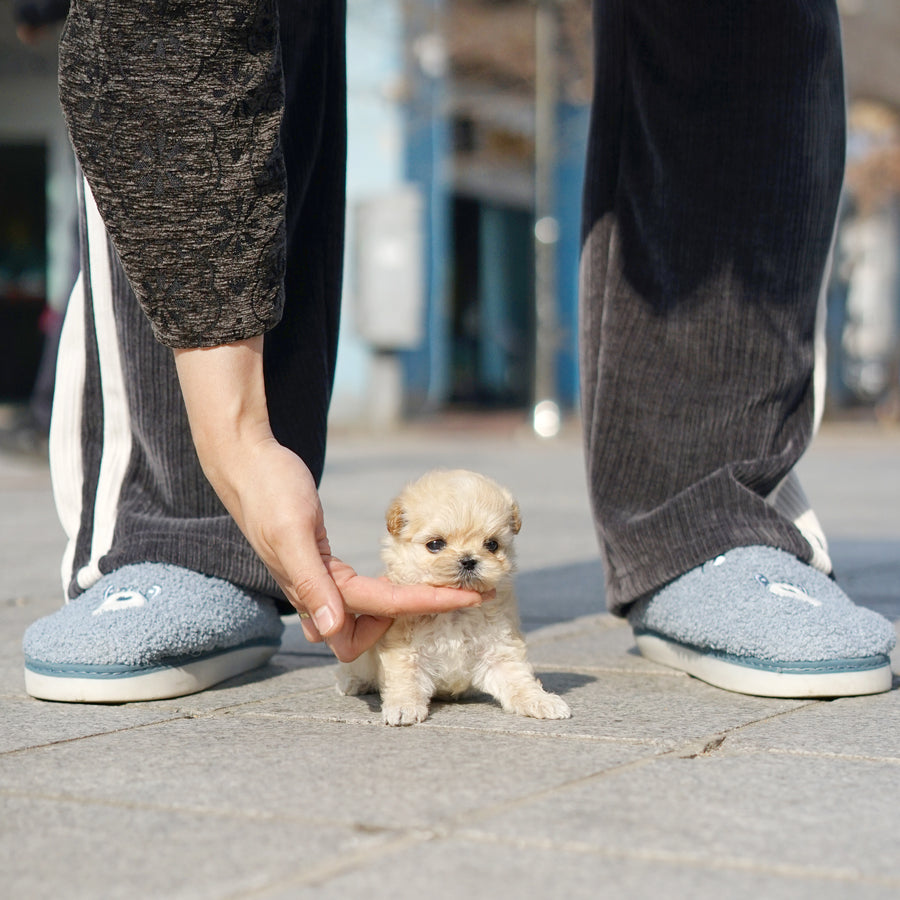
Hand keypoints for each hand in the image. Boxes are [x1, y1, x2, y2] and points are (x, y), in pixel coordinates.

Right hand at [173, 338, 484, 660]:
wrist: (247, 464)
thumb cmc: (270, 491)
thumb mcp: (292, 532)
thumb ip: (310, 583)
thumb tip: (331, 631)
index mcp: (314, 588)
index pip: (383, 606)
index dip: (428, 604)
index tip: (471, 597)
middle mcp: (315, 594)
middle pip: (367, 634)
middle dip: (414, 620)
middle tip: (458, 597)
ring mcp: (317, 583)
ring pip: (363, 620)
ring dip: (401, 613)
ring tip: (441, 590)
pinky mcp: (321, 568)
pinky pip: (359, 597)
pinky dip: (387, 596)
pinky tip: (406, 580)